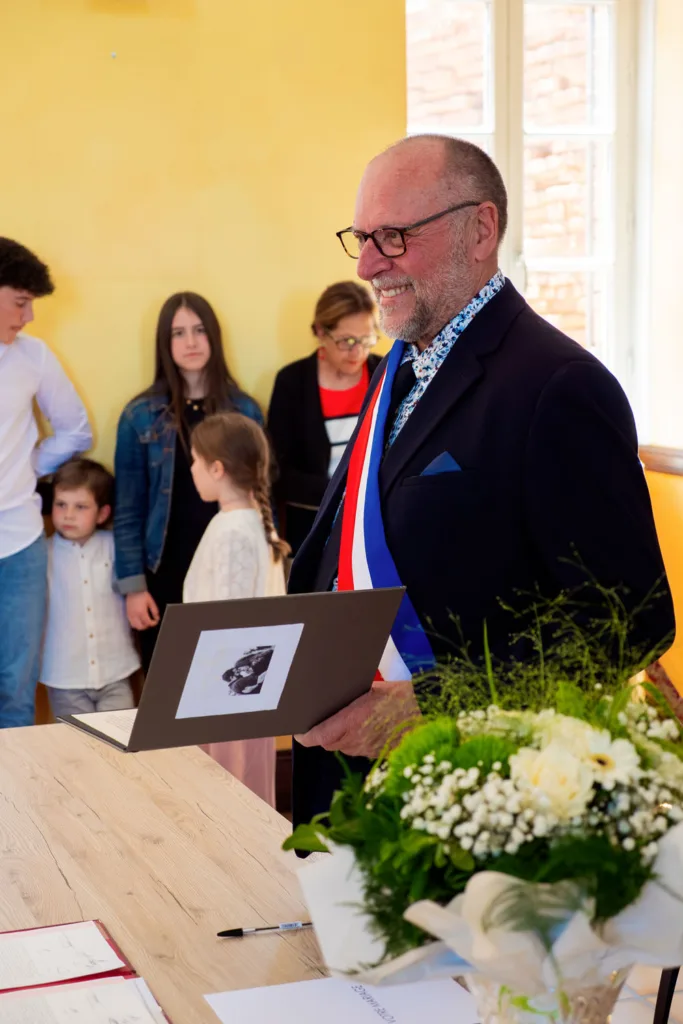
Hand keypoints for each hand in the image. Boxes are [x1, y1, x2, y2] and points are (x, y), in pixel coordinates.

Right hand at [126, 591, 159, 630]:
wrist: (133, 590)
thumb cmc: (142, 594)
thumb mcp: (151, 601)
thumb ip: (154, 610)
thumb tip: (157, 617)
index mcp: (141, 612)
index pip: (148, 623)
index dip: (153, 623)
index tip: (155, 621)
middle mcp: (135, 615)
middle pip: (141, 627)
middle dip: (146, 626)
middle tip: (150, 622)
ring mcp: (130, 615)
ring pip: (135, 626)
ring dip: (141, 626)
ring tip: (145, 622)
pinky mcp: (127, 614)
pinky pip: (131, 623)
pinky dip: (135, 624)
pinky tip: (139, 620)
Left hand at [295, 679, 420, 757]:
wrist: (432, 711)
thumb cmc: (403, 694)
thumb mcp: (374, 688)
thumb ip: (352, 697)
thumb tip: (336, 697)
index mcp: (353, 721)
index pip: (318, 736)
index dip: (305, 735)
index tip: (299, 731)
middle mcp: (358, 740)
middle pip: (328, 744)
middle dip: (321, 735)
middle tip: (318, 721)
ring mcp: (369, 750)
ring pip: (344, 748)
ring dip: (339, 738)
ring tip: (341, 722)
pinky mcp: (380, 755)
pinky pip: (360, 750)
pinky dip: (356, 741)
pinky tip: (364, 727)